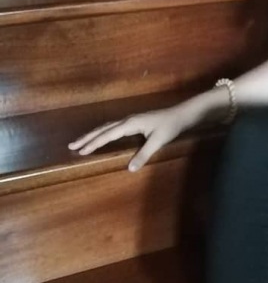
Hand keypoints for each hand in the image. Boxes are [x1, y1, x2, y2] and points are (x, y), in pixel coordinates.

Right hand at [68, 105, 190, 171]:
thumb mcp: (158, 141)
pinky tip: (101, 136)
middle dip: (87, 138)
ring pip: (106, 127)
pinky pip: (113, 127)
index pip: (107, 135)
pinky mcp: (134, 122)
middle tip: (71, 145)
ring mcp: (130, 120)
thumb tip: (130, 169)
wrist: (181, 114)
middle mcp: (127, 120)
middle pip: (102, 129)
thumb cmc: (170, 126)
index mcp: (130, 124)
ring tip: (80, 142)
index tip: (80, 151)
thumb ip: (144, 154)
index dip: (93, 143)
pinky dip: (102, 132)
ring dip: (93, 134)